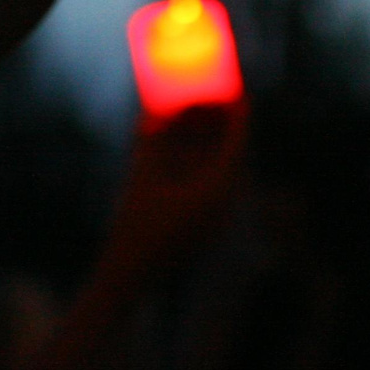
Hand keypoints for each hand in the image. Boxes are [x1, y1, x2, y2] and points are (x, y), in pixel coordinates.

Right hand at [104, 98, 248, 273]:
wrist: (129, 274)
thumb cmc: (135, 227)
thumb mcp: (141, 177)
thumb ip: (151, 142)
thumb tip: (153, 113)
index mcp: (216, 193)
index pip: (237, 147)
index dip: (239, 118)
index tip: (240, 94)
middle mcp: (221, 205)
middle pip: (229, 156)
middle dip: (221, 127)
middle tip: (213, 99)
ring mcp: (212, 216)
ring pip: (217, 171)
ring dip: (208, 145)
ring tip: (194, 118)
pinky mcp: (199, 224)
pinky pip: (205, 185)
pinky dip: (197, 164)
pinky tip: (179, 151)